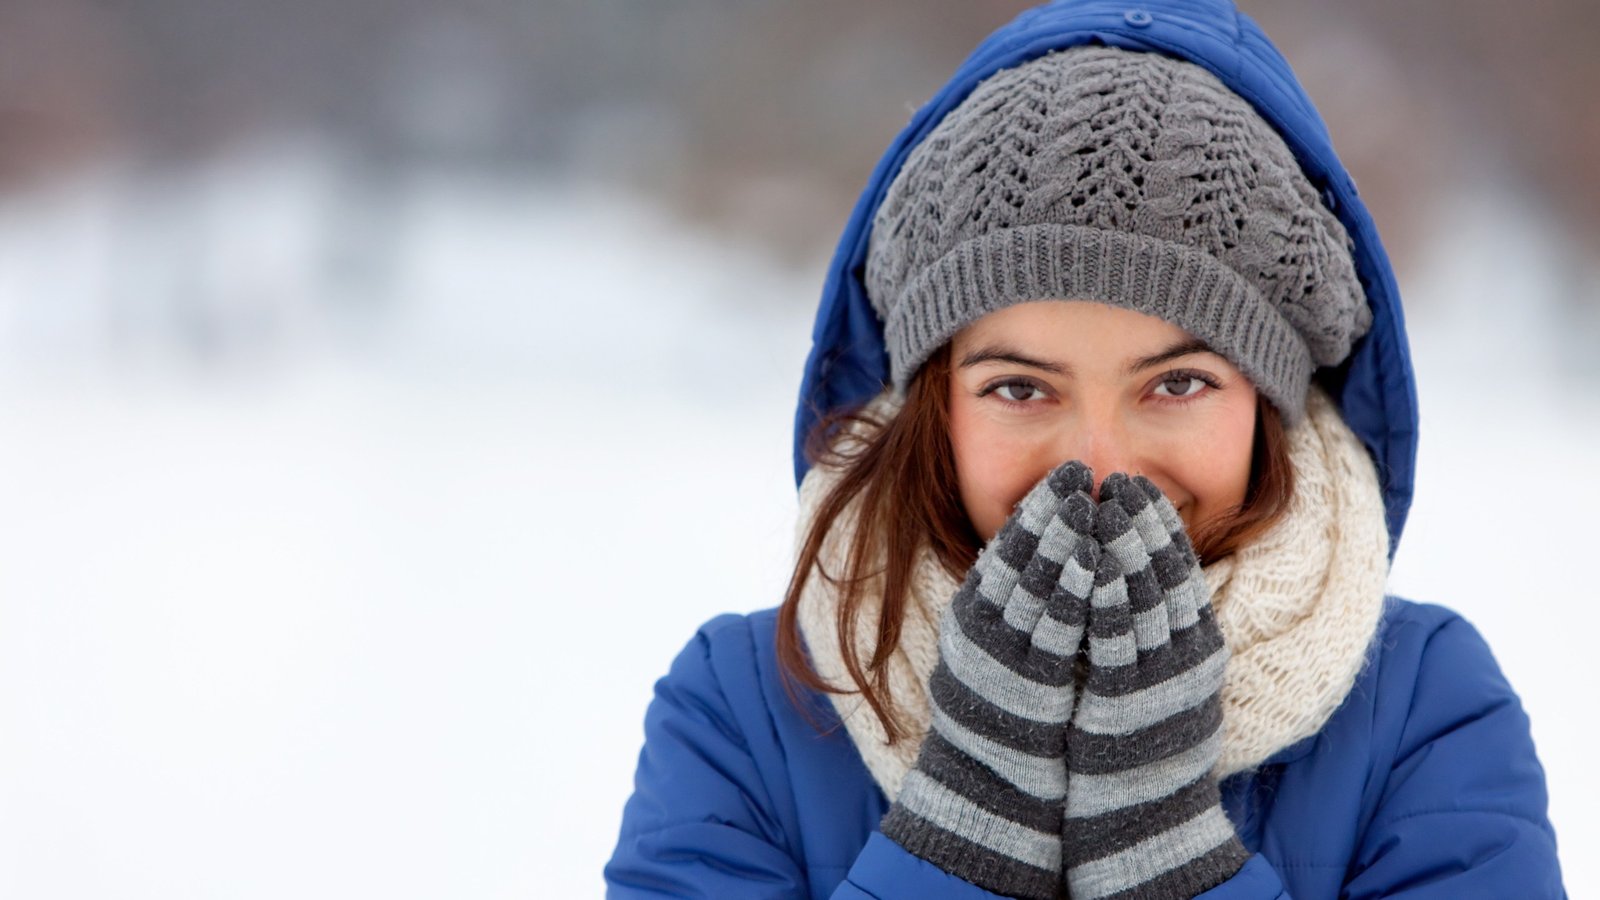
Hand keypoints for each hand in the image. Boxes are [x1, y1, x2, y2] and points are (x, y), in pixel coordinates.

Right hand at [881, 460, 1099, 899]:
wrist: (992, 781)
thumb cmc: (1004, 708)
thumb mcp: (998, 643)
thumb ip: (1016, 599)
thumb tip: (1049, 548)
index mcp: (974, 612)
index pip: (1006, 546)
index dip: (1038, 507)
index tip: (1065, 474)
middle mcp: (981, 627)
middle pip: (1019, 555)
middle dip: (1052, 510)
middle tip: (1080, 472)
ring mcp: (1003, 653)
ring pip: (1035, 583)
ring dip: (1064, 539)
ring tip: (1090, 503)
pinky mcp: (1029, 681)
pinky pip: (1055, 627)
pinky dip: (1075, 590)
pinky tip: (1096, 562)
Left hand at [1062, 473, 1248, 899]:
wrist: (1145, 818)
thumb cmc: (1145, 743)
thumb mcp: (1165, 678)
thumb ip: (1159, 630)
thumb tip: (1136, 577)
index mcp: (1200, 647)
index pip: (1182, 571)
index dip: (1160, 526)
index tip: (1139, 487)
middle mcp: (1186, 658)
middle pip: (1166, 575)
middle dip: (1142, 523)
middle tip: (1120, 480)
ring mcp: (1159, 679)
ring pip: (1144, 597)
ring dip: (1123, 546)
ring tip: (1102, 503)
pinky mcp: (1127, 700)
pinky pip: (1116, 638)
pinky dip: (1105, 595)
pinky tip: (1090, 563)